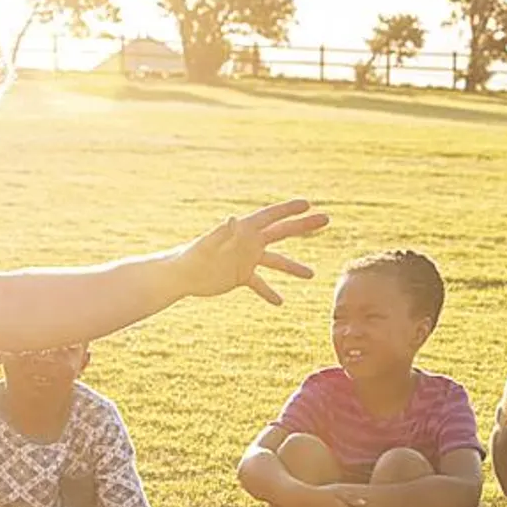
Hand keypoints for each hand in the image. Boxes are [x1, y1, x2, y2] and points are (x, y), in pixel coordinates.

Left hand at [171, 200, 329, 305]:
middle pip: (281, 232)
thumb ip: (223, 232)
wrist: (181, 274)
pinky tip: (280, 302)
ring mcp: (246, 259)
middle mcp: (248, 242)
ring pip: (275, 261)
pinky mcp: (240, 275)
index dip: (289, 209)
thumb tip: (232, 219)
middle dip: (303, 226)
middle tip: (326, 219)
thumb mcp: (209, 243)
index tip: (308, 204)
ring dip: (293, 267)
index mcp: (243, 230)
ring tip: (311, 275)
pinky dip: (269, 292)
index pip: (270, 216)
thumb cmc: (192, 256)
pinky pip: (259, 283)